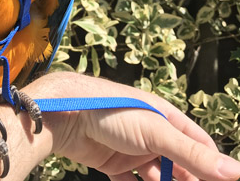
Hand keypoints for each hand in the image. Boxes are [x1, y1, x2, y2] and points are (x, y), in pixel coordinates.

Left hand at [21, 72, 239, 180]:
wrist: (64, 116)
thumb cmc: (112, 113)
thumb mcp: (156, 131)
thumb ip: (192, 153)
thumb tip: (235, 172)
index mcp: (164, 118)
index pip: (198, 144)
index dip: (212, 166)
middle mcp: (149, 133)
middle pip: (178, 163)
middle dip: (188, 179)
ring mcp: (130, 148)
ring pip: (157, 175)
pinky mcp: (111, 162)